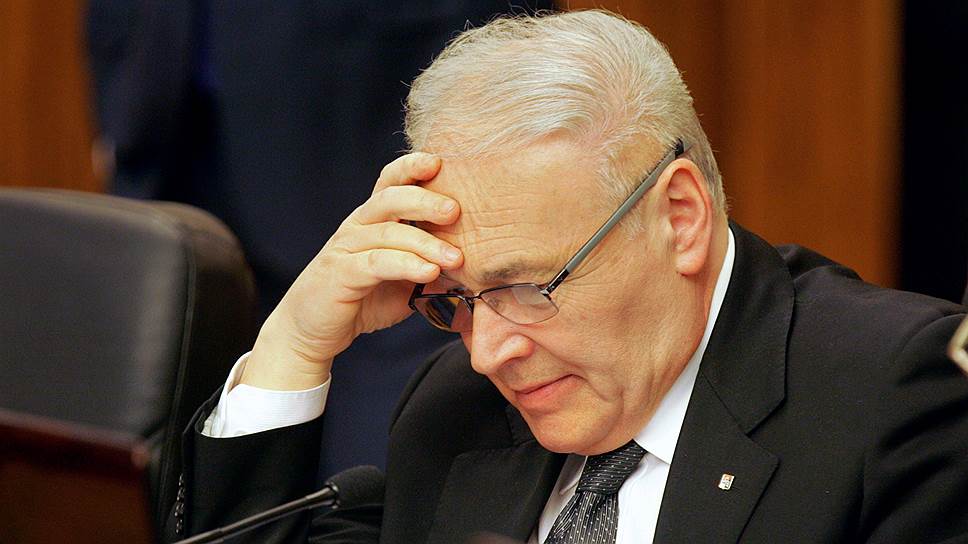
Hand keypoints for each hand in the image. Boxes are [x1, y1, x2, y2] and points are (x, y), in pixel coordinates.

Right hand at [241, 153, 461, 389]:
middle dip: (424, 200)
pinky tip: (429, 272)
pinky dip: (405, 265)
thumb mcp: (404, 280)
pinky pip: (375, 263)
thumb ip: (431, 265)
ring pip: (387, 232)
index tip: (440, 163)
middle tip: (455, 210)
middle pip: (390, 199)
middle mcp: (357, 226)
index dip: (411, 167)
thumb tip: (476, 262)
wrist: (314, 331)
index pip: (390, 182)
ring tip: (455, 257)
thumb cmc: (363, 300)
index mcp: (373, 220)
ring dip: (425, 243)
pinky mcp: (339, 274)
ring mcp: (345, 248)